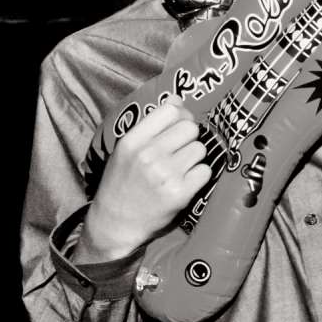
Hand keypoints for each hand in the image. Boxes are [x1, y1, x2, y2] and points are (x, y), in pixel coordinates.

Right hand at [78, 100, 209, 260]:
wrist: (115, 222)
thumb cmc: (122, 183)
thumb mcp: (127, 150)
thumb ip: (151, 125)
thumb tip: (178, 99)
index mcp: (132, 140)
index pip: (171, 110)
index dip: (180, 117)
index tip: (178, 128)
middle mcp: (149, 154)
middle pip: (191, 128)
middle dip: (189, 138)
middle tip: (180, 152)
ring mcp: (166, 174)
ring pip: (200, 149)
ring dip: (195, 158)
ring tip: (180, 169)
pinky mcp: (181, 193)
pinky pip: (205, 171)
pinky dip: (199, 176)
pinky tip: (186, 183)